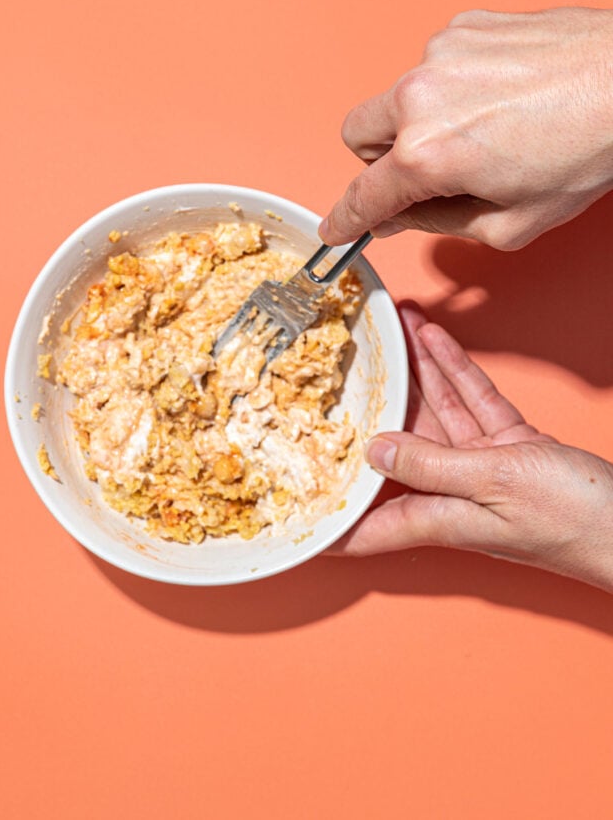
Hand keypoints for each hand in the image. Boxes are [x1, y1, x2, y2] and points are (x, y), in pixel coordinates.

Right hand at [320, 7, 612, 249]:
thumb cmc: (584, 152)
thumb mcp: (508, 225)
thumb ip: (439, 223)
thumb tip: (401, 216)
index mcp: (427, 156)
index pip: (363, 195)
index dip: (345, 218)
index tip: (336, 227)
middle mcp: (420, 97)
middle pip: (358, 135)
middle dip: (379, 163)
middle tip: (423, 176)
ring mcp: (439, 54)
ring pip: (395, 99)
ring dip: (419, 123)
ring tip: (481, 131)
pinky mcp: (463, 27)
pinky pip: (432, 68)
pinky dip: (449, 89)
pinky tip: (495, 98)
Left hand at [331, 302, 612, 592]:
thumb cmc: (566, 520)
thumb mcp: (487, 484)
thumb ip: (428, 464)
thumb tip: (373, 450)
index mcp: (435, 516)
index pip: (364, 528)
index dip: (327, 523)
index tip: (292, 511)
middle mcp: (448, 494)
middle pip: (394, 449)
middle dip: (369, 408)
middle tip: (340, 370)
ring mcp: (479, 470)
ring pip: (434, 412)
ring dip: (413, 371)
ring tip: (388, 332)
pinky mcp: (509, 449)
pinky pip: (472, 403)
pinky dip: (454, 371)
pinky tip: (432, 341)